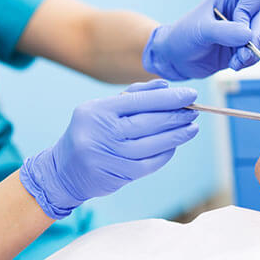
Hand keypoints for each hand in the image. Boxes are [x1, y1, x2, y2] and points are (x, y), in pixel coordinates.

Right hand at [20, 79, 198, 218]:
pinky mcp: (118, 174)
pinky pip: (150, 162)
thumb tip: (165, 84)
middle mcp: (102, 132)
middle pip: (149, 122)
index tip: (190, 94)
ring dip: (177, 135)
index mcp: (97, 110)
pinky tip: (176, 144)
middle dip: (176, 116)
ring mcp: (109, 155)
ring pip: (153, 144)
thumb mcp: (104, 108)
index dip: (169, 98)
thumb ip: (134, 95)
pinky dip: (166, 152)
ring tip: (192, 127)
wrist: (64, 170)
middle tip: (195, 111)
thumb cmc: (92, 132)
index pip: (140, 101)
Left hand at [142, 0, 259, 79]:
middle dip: (256, 39)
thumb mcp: (201, 30)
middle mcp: (241, 9)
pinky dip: (249, 61)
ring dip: (251, 54)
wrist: (176, 58)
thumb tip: (248, 36)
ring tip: (234, 62)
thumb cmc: (184, 36)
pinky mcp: (244, 47)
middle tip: (243, 55)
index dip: (249, 13)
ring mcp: (245, 29)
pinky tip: (234, 64)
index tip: (237, 29)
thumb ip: (224, 31)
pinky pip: (258, 53)